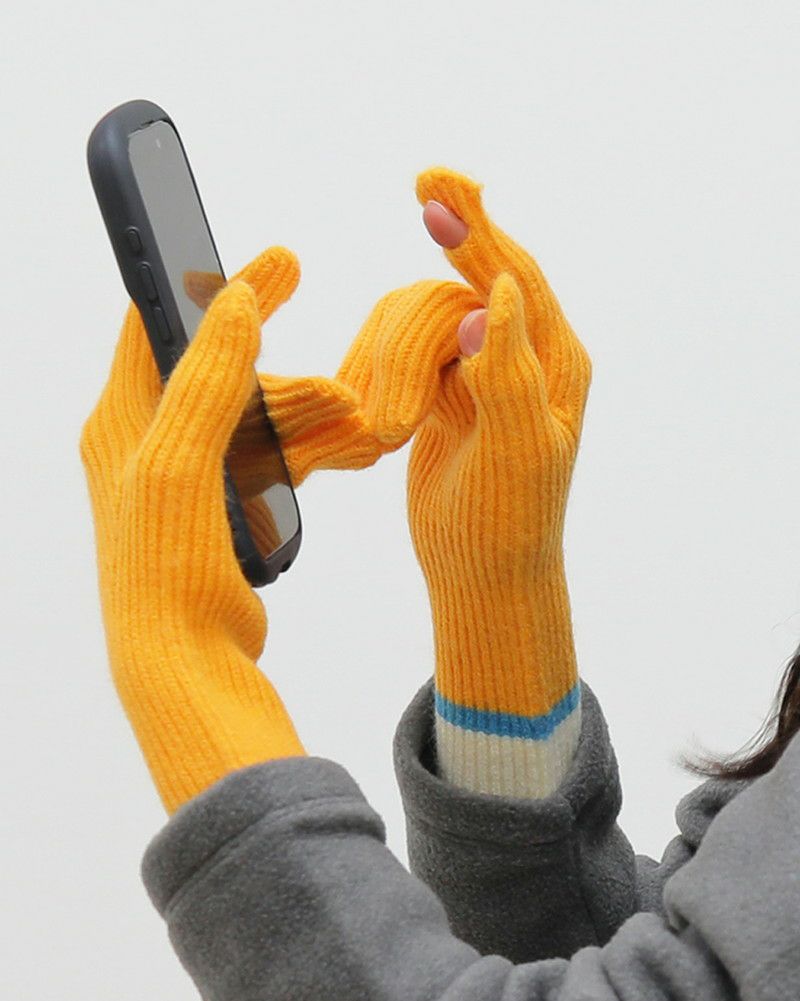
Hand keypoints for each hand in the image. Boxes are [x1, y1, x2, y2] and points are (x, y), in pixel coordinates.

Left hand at [81, 244, 479, 812]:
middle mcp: (146, 440)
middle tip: (296, 283)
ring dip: (297, 399)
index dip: (206, 280)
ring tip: (348, 403)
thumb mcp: (181, 462)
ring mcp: (184, 474)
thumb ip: (207, 379)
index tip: (266, 258)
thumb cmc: (167, 568)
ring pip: (248, 410)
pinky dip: (302, 439)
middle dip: (264, 338)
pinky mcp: (217, 505)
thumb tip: (230, 300)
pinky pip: (265, 452)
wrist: (186, 662)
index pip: (155, 322)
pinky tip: (342, 435)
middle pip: (211, 361)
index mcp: (121, 420)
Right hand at [406, 168, 591, 795]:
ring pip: (429, 318)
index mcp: (554, 365)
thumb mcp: (515, 449)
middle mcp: (522, 360)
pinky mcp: (446, 397)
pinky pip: (409, 351)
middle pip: (474, 280)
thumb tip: (494, 294)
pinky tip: (371, 402)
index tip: (439, 184)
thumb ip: (508, 372)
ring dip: (396, 351)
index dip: (480, 228)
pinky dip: (383, 361)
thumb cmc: (506, 522)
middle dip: (453, 236)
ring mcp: (481, 376)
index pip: (516, 279)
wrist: (481, 575)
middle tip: (426, 183)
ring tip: (384, 424)